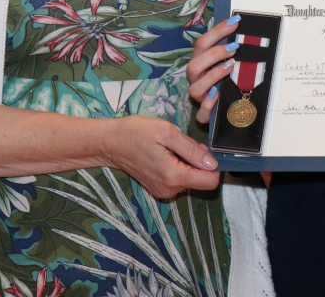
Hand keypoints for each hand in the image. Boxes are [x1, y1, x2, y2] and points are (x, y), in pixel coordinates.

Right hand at [101, 115, 220, 198]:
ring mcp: (163, 191)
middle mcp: (170, 189)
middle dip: (199, 161)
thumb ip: (192, 150)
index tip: (204, 150)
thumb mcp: (167, 133)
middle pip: (201, 180)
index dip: (214, 165)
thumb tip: (213, 163)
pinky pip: (179, 180)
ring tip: (171, 147)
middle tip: (183, 143)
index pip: (210, 182)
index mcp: (174, 176)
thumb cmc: (137, 133)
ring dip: (188, 163)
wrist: (110, 143)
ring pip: (191, 179)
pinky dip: (179, 167)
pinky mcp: (159, 189)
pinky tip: (166, 155)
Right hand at [186, 15, 241, 123]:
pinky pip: (202, 112)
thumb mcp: (226, 63)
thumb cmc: (225, 81)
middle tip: (234, 47)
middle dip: (214, 54)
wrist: (223, 108)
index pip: (202, 44)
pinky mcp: (204, 114)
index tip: (235, 22)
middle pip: (193, 65)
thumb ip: (230, 50)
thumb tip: (244, 29)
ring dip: (213, 76)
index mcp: (199, 63)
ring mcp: (198, 97)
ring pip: (195, 88)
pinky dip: (210, 104)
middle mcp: (196, 79)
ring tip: (230, 67)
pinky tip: (219, 96)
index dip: (217, 31)